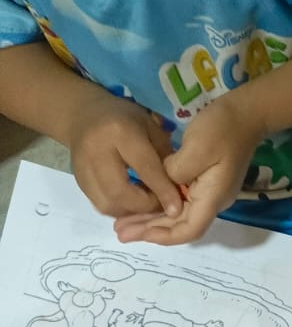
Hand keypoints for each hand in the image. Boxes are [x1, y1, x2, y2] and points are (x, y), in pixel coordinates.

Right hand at [66, 92, 182, 219]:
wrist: (83, 115)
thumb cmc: (124, 119)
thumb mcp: (150, 127)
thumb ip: (164, 157)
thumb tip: (179, 190)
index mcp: (120, 132)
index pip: (145, 168)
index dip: (163, 191)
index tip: (177, 209)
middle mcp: (96, 151)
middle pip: (120, 193)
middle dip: (145, 206)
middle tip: (161, 205)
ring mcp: (82, 168)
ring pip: (108, 204)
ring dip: (131, 211)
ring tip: (147, 203)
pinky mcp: (78, 181)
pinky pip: (100, 205)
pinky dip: (120, 209)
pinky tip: (132, 202)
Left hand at [113, 95, 262, 246]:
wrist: (245, 115)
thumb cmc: (221, 129)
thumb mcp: (196, 148)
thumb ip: (174, 171)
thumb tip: (160, 182)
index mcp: (213, 196)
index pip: (190, 229)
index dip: (165, 236)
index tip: (139, 234)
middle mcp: (212, 201)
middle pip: (181, 226)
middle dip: (151, 231)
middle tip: (120, 232)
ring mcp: (208, 193)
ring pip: (179, 216)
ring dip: (152, 221)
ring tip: (124, 224)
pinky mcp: (203, 183)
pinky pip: (179, 202)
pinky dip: (159, 206)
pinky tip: (141, 205)